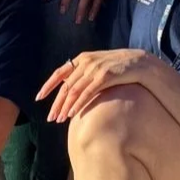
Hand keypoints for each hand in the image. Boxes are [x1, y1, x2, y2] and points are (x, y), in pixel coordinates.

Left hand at [36, 47, 158, 123]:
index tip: (38, 98)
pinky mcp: (105, 76)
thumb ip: (84, 73)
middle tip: (51, 118)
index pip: (59, 73)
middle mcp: (86, 62)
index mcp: (82, 59)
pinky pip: (87, 93)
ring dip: (65, 107)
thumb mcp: (99, 66)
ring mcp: (95, 69)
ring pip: (74, 91)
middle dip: (56, 103)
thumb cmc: (119, 67)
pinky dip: (78, 104)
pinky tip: (73, 114)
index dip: (48, 86)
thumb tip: (70, 86)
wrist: (140, 62)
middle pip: (65, 86)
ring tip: (60, 120)